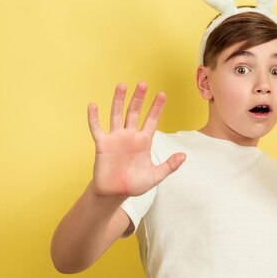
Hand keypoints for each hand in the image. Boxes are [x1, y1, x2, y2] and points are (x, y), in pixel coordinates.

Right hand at [87, 82, 185, 197]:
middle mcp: (130, 136)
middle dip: (139, 98)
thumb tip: (184, 156)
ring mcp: (116, 138)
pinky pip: (97, 128)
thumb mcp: (155, 176)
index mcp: (144, 141)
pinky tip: (93, 105)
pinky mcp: (103, 144)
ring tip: (122, 85)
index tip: (162, 94)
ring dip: (119, 100)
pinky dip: (94, 118)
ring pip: (117, 115)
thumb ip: (169, 166)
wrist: (115, 193)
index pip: (152, 120)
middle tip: (143, 84)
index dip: (157, 107)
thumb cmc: (135, 185)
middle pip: (134, 112)